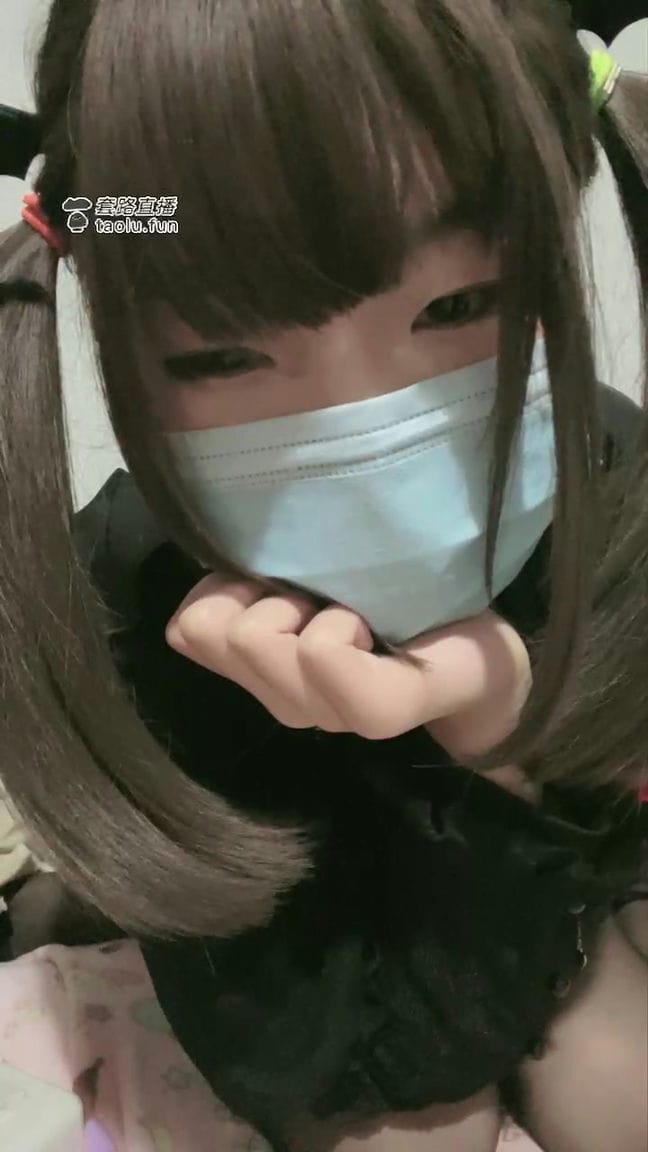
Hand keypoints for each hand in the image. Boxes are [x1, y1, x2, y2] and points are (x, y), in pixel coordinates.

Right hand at [165, 577, 534, 797]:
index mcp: (266, 674)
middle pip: (217, 631)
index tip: (277, 580)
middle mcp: (288, 703)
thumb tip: (206, 576)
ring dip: (304, 603)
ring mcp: (330, 714)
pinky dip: (339, 625)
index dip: (219, 589)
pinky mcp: (380, 710)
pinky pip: (321, 654)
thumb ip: (247, 590)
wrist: (482, 651)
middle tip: (320, 593)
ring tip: (351, 607)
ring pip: (258, 639)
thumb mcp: (307, 584)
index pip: (187, 629)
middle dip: (261, 591)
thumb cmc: (397, 604)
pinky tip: (371, 625)